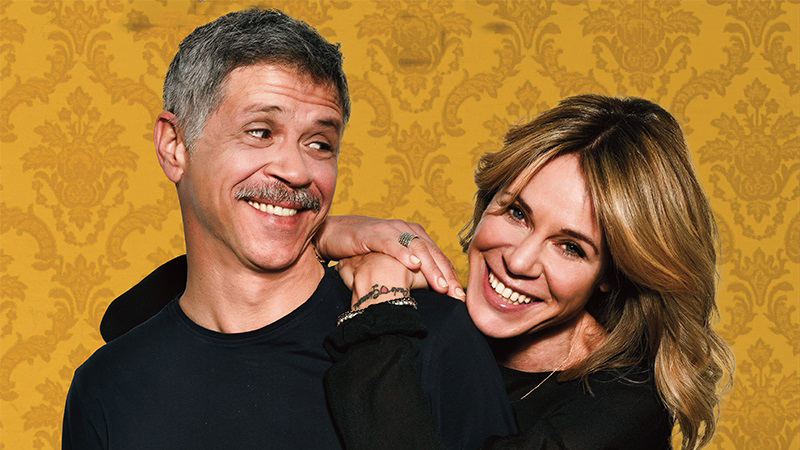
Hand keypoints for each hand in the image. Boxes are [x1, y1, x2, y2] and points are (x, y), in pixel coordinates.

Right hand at [315, 216, 463, 299]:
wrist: (335, 232)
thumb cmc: (365, 249)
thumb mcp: (392, 258)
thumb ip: (410, 268)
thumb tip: (429, 289)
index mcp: (415, 235)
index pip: (437, 256)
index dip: (450, 276)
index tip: (460, 297)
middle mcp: (406, 230)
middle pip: (432, 253)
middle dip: (446, 275)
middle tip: (456, 295)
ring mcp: (391, 230)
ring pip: (417, 248)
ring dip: (430, 267)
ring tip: (441, 285)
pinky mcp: (373, 234)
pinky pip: (392, 244)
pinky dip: (404, 253)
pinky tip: (414, 264)